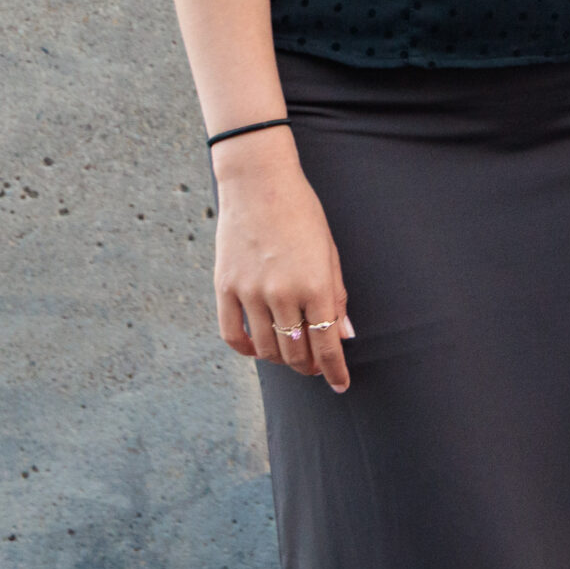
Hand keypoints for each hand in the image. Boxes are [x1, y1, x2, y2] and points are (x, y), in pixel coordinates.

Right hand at [211, 129, 352, 391]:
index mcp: (315, 284)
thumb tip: (344, 334)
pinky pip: (233, 335)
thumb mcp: (330, 250)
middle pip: (296, 352)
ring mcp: (250, 293)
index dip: (335, 370)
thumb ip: (336, 294)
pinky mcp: (225, 288)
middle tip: (316, 367)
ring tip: (291, 355)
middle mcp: (282, 293)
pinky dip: (247, 350)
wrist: (259, 183)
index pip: (327, 344)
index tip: (340, 385)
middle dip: (309, 367)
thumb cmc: (303, 213)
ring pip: (266, 349)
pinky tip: (259, 348)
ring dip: (281, 359)